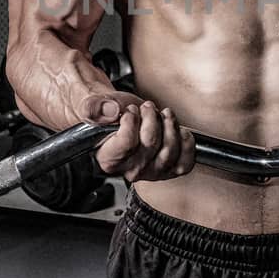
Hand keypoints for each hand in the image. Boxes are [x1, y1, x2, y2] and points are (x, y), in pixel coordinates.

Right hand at [78, 91, 196, 182]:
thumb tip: (110, 111)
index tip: (130, 111)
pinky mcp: (170, 169)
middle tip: (146, 108)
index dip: (131, 120)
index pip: (126, 143)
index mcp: (108, 159)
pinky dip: (185, 141)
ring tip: (161, 115)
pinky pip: (185, 161)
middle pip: (151, 143)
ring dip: (169, 124)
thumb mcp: (93, 105)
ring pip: (169, 150)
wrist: (122, 117)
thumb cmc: (109, 114)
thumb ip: (93, 107)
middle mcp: (130, 170)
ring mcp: (152, 172)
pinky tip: (176, 129)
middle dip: (151, 117)